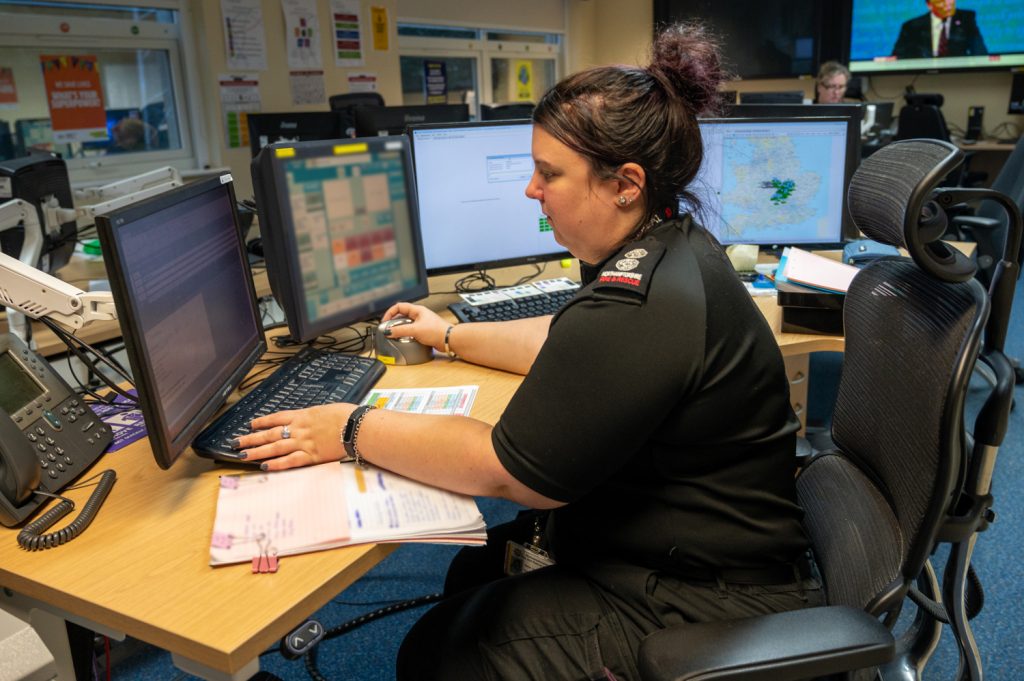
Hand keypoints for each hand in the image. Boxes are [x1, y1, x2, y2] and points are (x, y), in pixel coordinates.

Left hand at [234, 403, 356, 470]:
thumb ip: (315, 416)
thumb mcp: (327, 410)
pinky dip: (276, 464)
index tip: (251, 424)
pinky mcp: (311, 456)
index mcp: (303, 416)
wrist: (356, 426)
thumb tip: (312, 419)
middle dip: (251, 438)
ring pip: (275, 448)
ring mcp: (304, 443)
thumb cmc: (347, 416)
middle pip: (270, 433)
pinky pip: (290, 461)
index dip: (262, 422)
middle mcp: (299, 429)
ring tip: (243, 455)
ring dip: (258, 451)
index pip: (277, 418)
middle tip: (236, 442)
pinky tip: (265, 466)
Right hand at [381, 302, 449, 351]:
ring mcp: (422, 323)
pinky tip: (405, 339)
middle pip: (402, 316)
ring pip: (406, 324)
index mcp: (417, 310)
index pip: (399, 306)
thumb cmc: (437, 331)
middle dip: (394, 322)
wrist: (448, 340)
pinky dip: (406, 335)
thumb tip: (388, 331)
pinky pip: (411, 331)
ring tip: (396, 335)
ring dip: (400, 329)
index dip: (390, 312)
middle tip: (389, 329)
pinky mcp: (424, 332)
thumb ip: (400, 330)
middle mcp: (419, 315)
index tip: (385, 321)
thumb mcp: (415, 330)